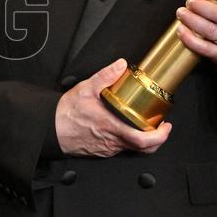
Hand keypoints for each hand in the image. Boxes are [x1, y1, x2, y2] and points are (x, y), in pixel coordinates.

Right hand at [55, 58, 172, 156]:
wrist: (51, 128)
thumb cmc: (66, 113)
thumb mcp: (86, 88)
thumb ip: (105, 76)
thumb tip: (120, 65)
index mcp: (112, 127)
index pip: (143, 141)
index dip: (160, 137)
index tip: (166, 127)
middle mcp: (112, 142)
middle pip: (143, 148)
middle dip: (157, 139)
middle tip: (162, 127)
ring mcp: (107, 148)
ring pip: (132, 148)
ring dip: (142, 139)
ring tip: (145, 126)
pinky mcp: (102, 151)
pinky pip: (120, 148)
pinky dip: (128, 140)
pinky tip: (125, 129)